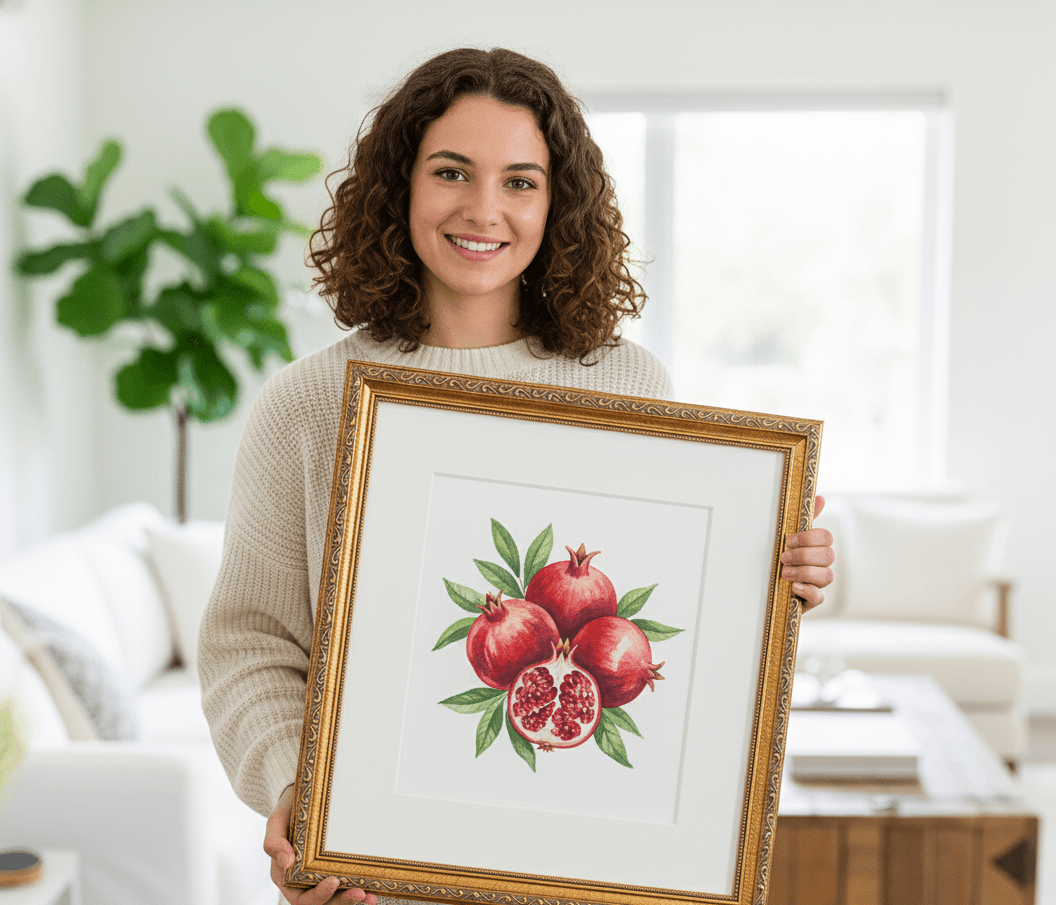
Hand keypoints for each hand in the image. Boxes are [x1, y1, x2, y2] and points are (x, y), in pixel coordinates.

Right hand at [265, 786, 377, 904]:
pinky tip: (373, 892)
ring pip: (336, 897)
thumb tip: (286, 861)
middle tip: (359, 892)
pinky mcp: (337, 867)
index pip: (301, 899)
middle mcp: (304, 881)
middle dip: (341, 901)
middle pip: (323, 902)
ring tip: (368, 895)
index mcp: (287, 876)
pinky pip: (348, 883)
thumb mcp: (276, 822)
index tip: (334, 881)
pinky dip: (361, 890)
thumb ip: (274, 842)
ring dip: (352, 899)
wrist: (305, 796)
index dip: (318, 896)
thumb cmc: (288, 810)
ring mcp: (322, 875)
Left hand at [781, 495, 834, 612]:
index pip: (826, 537)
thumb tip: (820, 497)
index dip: (808, 538)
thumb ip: (804, 520)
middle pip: (828, 555)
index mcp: (816, 547)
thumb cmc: (780, 559)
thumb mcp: (788, 539)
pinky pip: (819, 597)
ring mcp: (818, 583)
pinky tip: (794, 587)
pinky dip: (807, 590)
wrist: (766, 588)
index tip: (788, 541)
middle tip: (784, 557)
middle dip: (804, 555)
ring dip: (804, 572)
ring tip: (784, 573)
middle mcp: (821, 565)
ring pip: (828, 576)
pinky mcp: (812, 601)